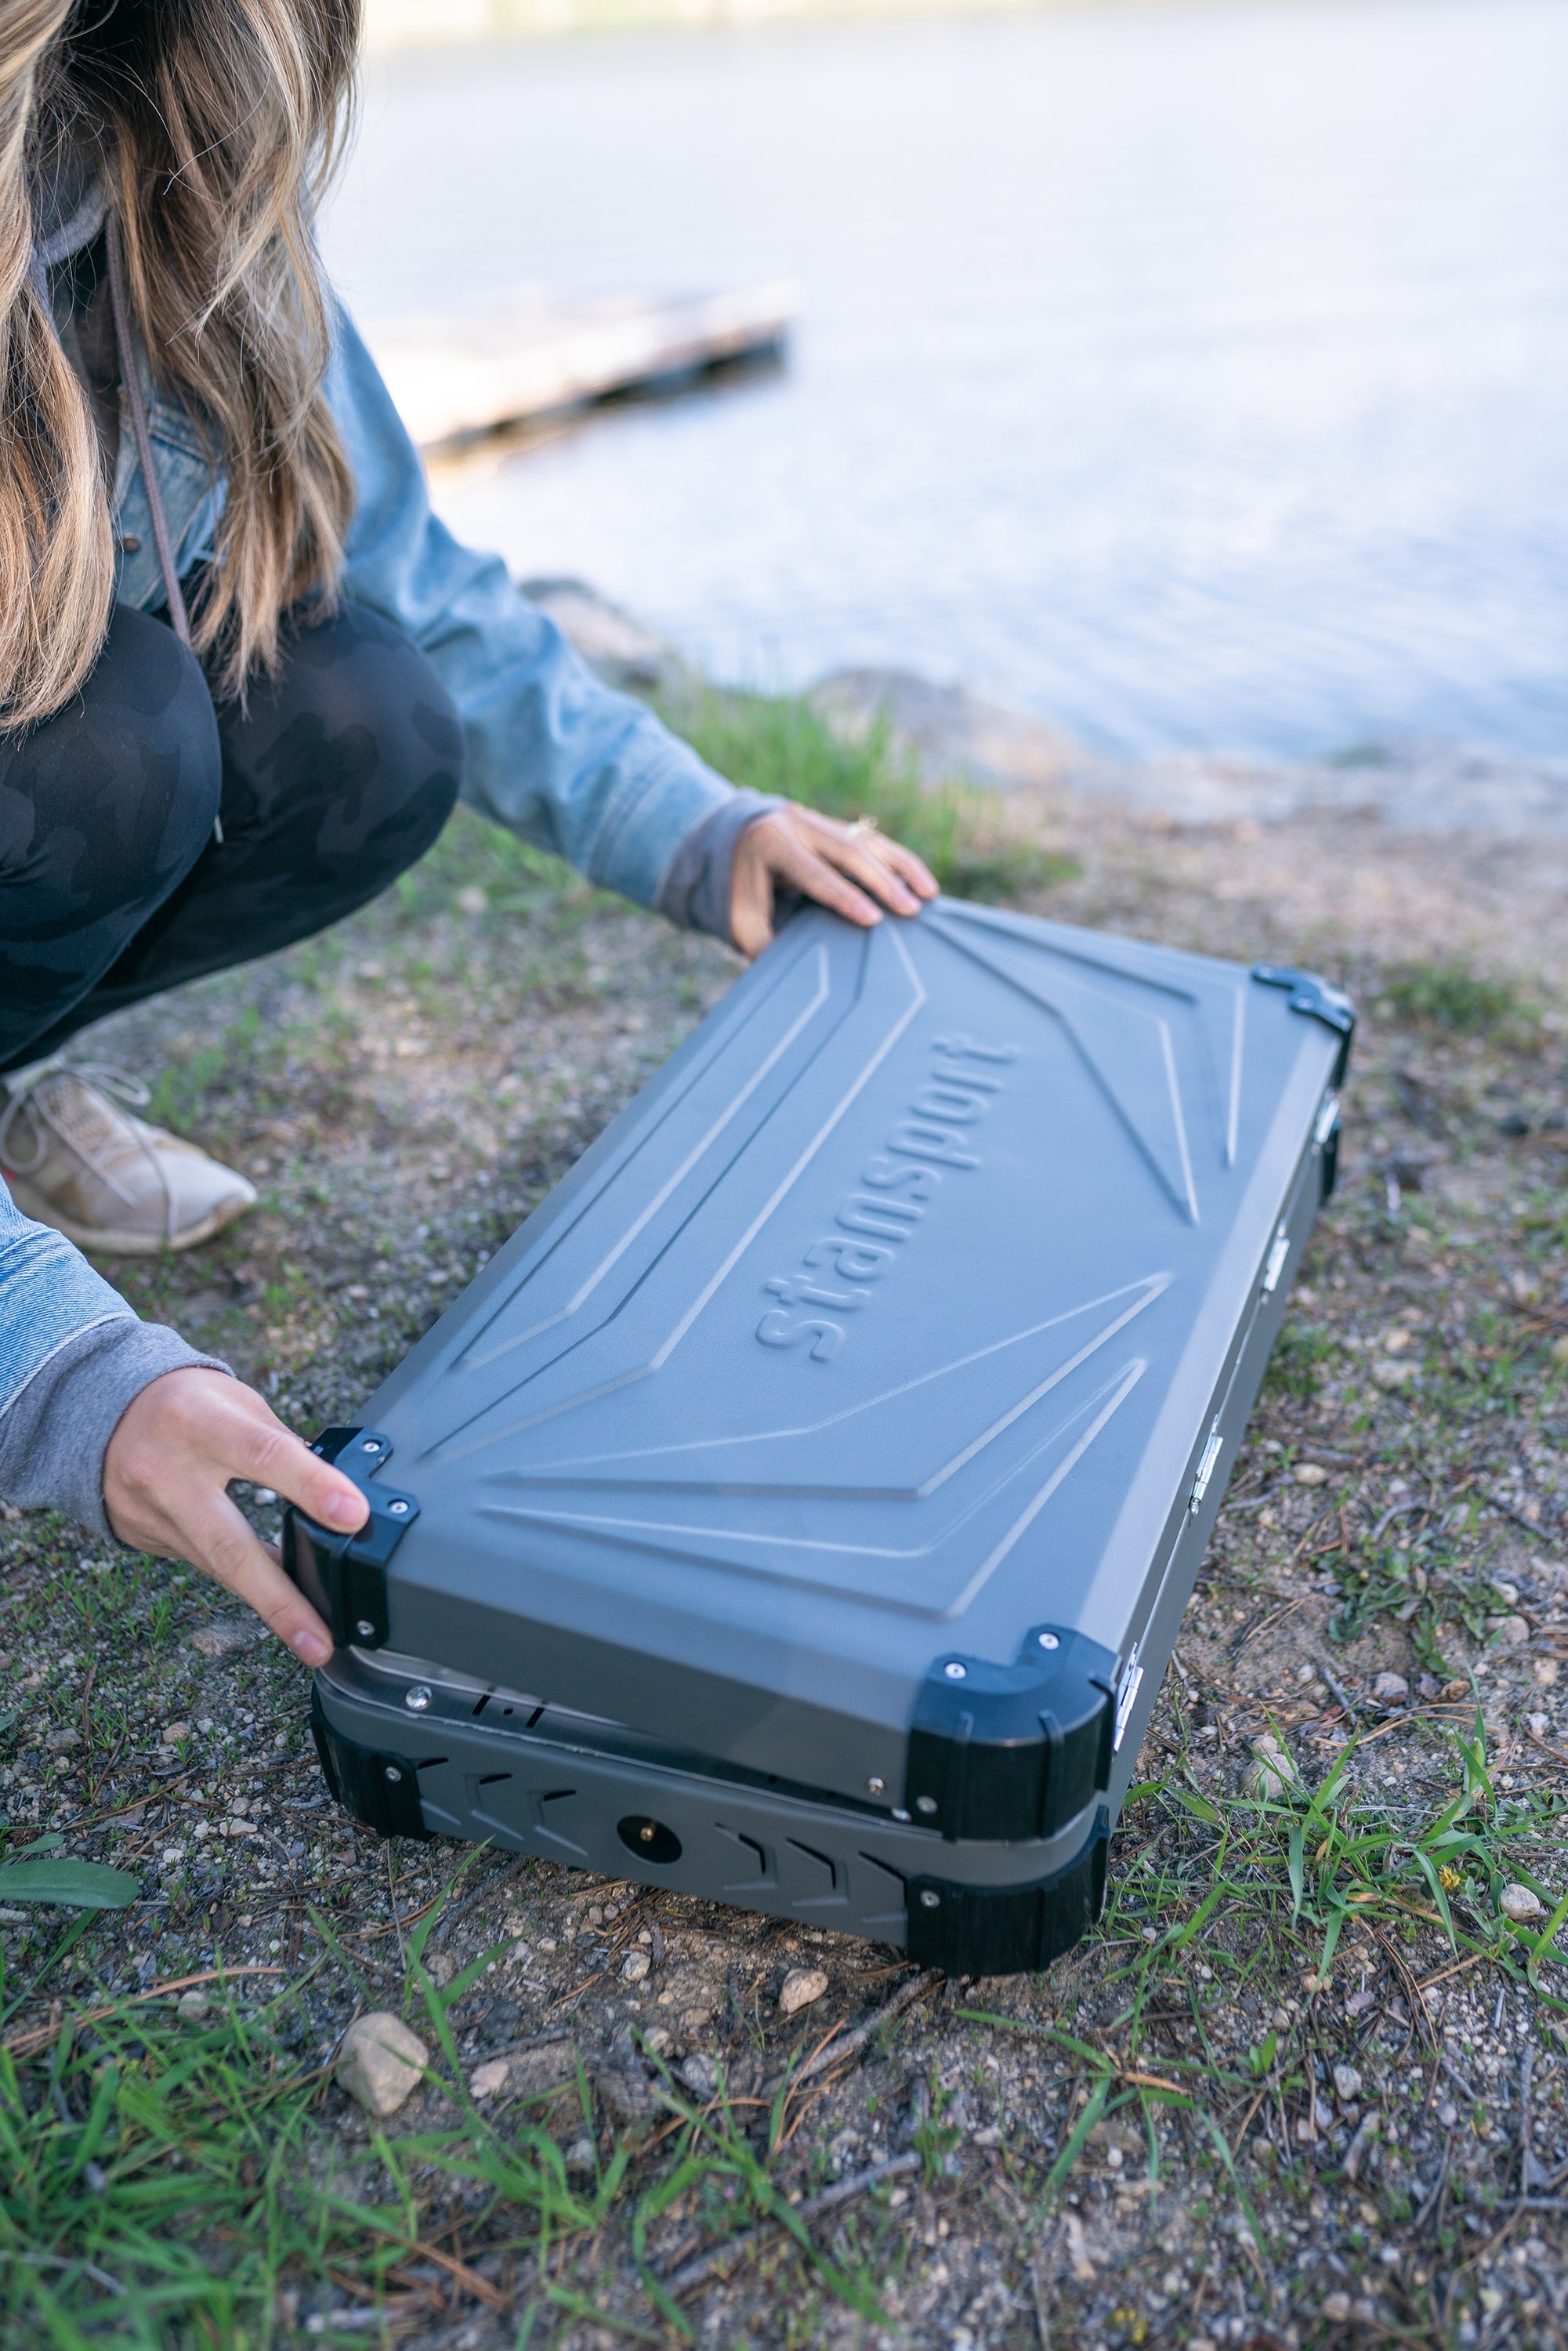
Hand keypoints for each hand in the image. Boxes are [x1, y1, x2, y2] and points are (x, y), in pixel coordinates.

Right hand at [103, 1369, 367, 1666]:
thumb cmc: (188, 1402)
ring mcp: (150, 1512)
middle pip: (229, 1545)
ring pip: (217, 1567)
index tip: (354, 1517)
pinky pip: (204, 1564)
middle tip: (321, 1642)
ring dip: (270, 1605)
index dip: (311, 1486)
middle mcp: (167, 1472)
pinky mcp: (142, 1538)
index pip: (264, 1453)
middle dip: (280, 1599)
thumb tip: (335, 1492)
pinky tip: (277, 1599)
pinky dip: (242, 1580)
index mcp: (199, 1421)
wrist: (103, 1412)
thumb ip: (280, 1444)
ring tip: (314, 1640)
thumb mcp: (235, 1402)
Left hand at [728, 804, 937, 959]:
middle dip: (882, 881)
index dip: (844, 896)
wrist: (725, 840)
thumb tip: (799, 977)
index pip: (814, 872)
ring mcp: (818, 820)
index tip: (873, 919)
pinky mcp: (834, 825)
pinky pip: (871, 840)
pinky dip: (898, 860)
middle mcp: (797, 824)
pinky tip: (921, 881)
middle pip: (848, 850)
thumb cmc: (736, 889)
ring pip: (867, 840)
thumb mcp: (739, 919)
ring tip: (928, 893)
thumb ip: (766, 944)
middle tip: (909, 909)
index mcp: (769, 843)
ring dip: (901, 867)